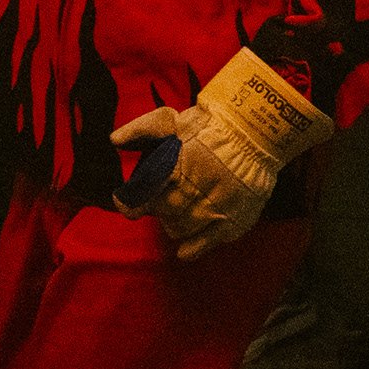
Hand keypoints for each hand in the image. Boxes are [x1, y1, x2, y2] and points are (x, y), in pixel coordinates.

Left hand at [112, 49, 334, 257]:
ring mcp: (211, 211)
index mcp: (172, 168)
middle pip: (162, 213)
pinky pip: (203, 245)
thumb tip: (114, 139)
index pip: (141, 197)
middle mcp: (190, 192)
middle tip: (161, 198)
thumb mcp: (170, 119)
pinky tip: (184, 248)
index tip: (125, 200)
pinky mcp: (230, 223)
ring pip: (179, 229)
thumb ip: (141, 129)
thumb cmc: (208, 126)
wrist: (254, 133)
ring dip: (173, 222)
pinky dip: (190, 249)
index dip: (128, 202)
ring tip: (178, 210)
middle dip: (157, 207)